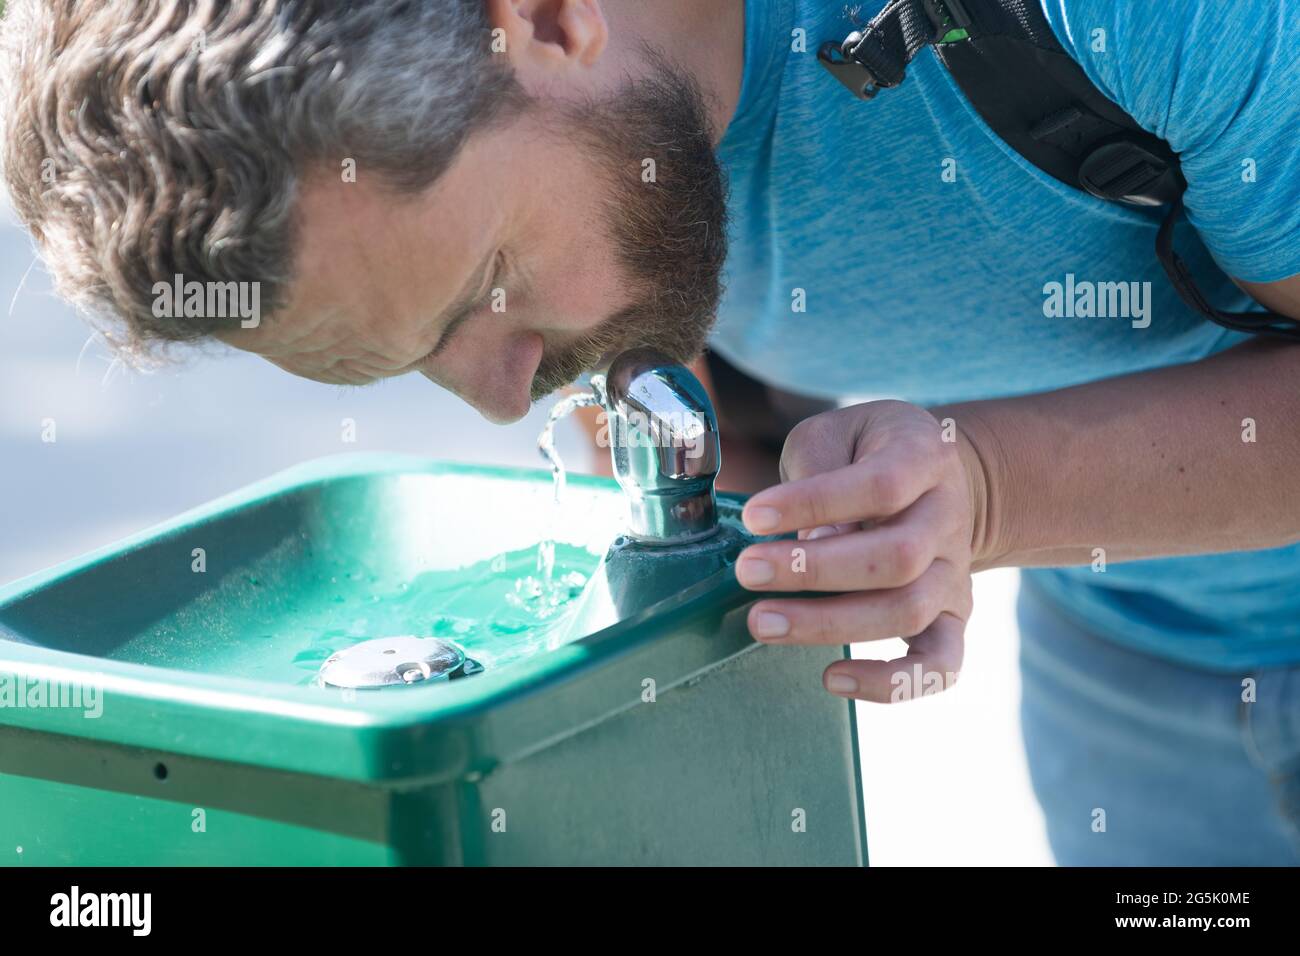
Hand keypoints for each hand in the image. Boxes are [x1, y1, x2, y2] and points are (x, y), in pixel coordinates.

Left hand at [734, 400, 990, 702]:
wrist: (941, 480)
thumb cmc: (867, 455)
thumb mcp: (837, 433)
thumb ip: (817, 469)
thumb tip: (807, 540)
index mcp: (924, 458)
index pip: (881, 485)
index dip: (815, 503)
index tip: (755, 516)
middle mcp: (948, 519)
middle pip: (897, 557)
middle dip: (814, 572)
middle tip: (747, 572)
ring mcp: (955, 574)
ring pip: (908, 611)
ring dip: (830, 624)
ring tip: (763, 622)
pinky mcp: (951, 618)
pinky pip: (939, 665)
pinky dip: (891, 683)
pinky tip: (833, 678)